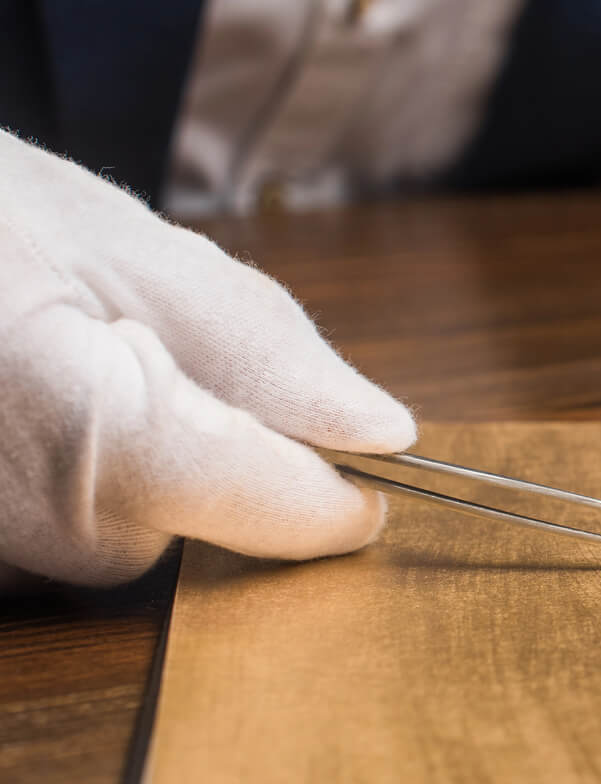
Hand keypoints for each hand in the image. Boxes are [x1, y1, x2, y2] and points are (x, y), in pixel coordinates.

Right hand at [0, 131, 415, 587]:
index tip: (369, 481)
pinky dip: (58, 477)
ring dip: (122, 465)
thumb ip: (261, 350)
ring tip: (52, 352)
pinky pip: (40, 537)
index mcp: (85, 426)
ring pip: (109, 540)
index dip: (331, 497)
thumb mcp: (119, 242)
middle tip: (141, 346)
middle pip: (186, 532)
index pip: (269, 509)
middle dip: (205, 454)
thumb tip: (381, 433)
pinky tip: (18, 400)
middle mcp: (23, 517)